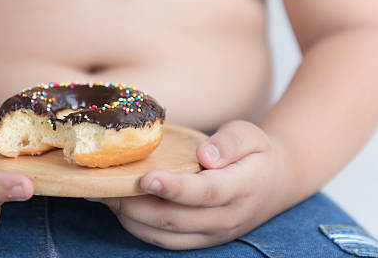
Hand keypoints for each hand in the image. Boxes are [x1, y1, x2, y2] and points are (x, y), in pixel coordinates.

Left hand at [97, 120, 290, 249]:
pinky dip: (138, 228)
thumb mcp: (250, 135)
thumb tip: (206, 155)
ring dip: (130, 219)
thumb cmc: (256, 153)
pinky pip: (165, 241)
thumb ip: (230, 142)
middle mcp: (226, 218)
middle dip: (135, 204)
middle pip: (176, 219)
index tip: (145, 178)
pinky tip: (119, 207)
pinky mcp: (201, 240)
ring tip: (101, 196)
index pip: (204, 193)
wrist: (275, 183)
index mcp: (241, 188)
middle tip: (103, 186)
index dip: (174, 189)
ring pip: (165, 235)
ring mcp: (213, 234)